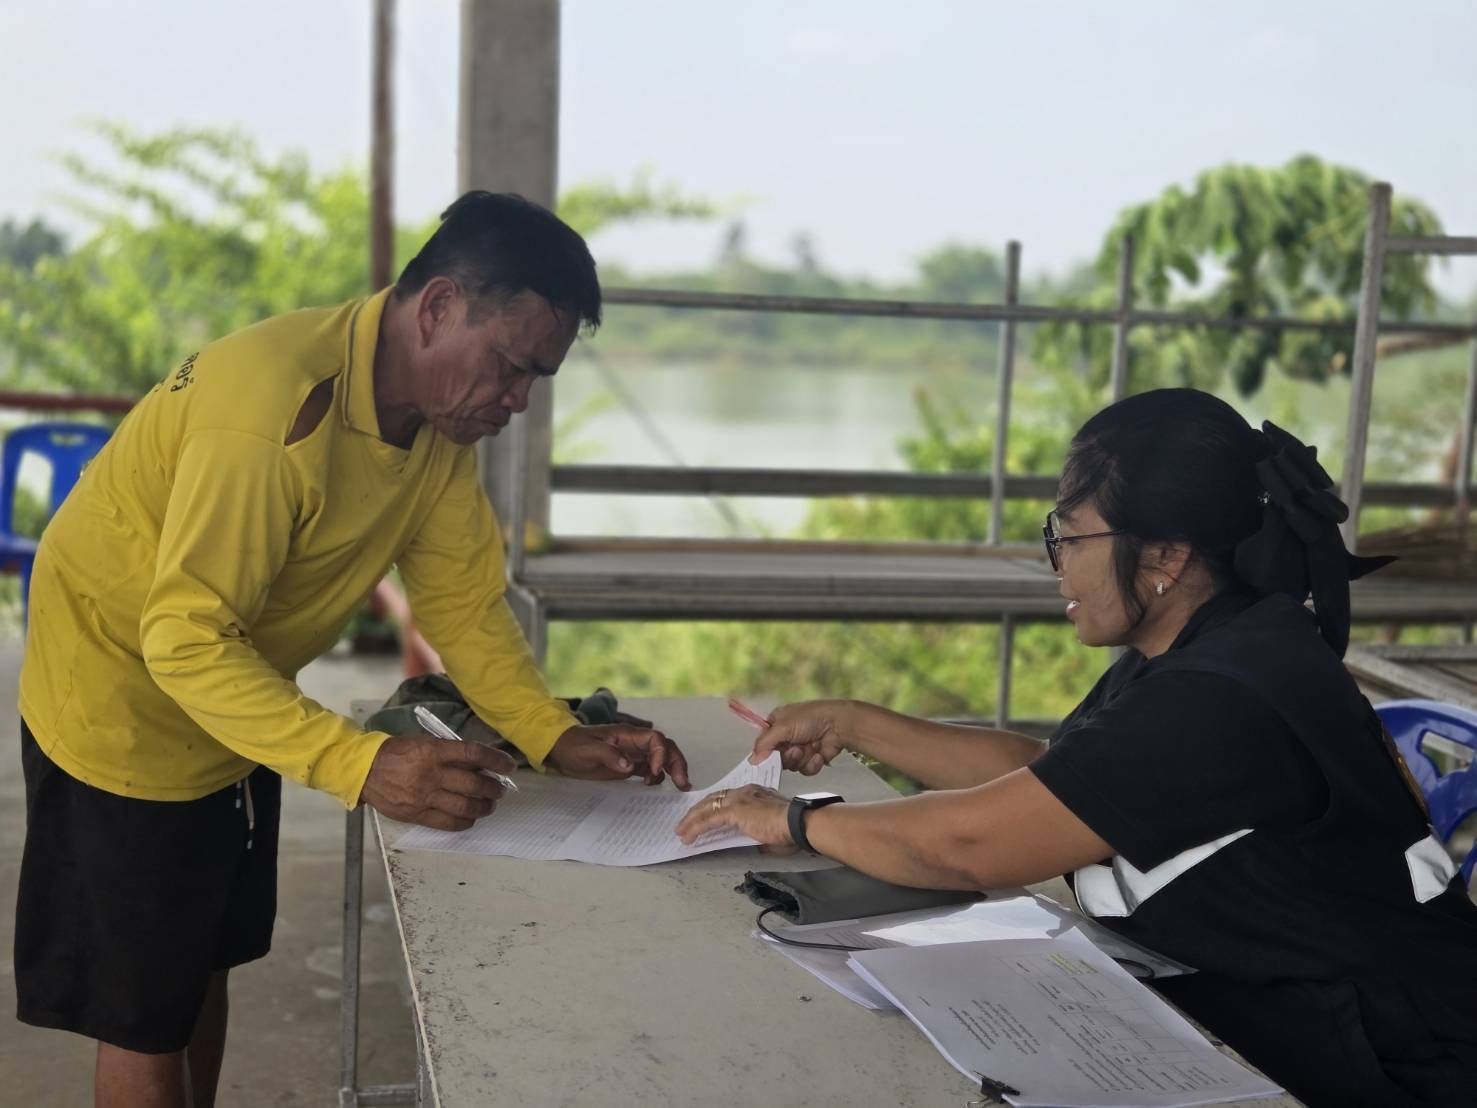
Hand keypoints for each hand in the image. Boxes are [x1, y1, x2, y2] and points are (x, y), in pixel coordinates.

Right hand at [360, 735, 515, 830]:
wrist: (366, 770)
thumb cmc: (398, 753)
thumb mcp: (424, 743)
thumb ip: (449, 752)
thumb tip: (479, 763)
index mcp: (434, 751)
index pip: (474, 754)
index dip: (496, 760)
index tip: (509, 766)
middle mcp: (432, 774)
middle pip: (474, 784)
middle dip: (494, 788)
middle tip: (500, 789)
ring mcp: (425, 796)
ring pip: (465, 806)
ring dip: (484, 807)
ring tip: (489, 805)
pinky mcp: (417, 814)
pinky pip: (448, 822)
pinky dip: (465, 821)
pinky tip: (471, 817)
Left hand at [547, 724, 691, 789]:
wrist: (561, 750)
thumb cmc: (573, 746)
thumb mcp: (588, 750)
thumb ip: (609, 755)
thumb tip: (629, 765)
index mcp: (626, 735)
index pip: (654, 739)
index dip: (660, 754)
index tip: (655, 771)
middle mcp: (634, 743)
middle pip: (664, 748)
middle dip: (676, 763)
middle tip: (683, 783)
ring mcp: (632, 754)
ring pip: (660, 759)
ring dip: (672, 770)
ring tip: (679, 786)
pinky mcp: (628, 765)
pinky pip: (649, 769)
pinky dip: (657, 776)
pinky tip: (654, 786)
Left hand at [676, 784, 791, 845]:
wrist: (797, 823)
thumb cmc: (791, 829)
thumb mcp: (771, 829)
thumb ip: (760, 833)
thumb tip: (756, 842)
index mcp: (753, 793)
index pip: (727, 798)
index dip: (712, 806)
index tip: (703, 815)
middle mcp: (743, 792)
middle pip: (712, 799)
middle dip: (697, 812)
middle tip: (685, 823)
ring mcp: (738, 800)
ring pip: (706, 808)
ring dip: (691, 821)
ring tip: (681, 832)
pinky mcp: (733, 811)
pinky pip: (708, 819)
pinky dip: (695, 828)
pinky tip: (687, 836)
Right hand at [748, 699, 852, 774]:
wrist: (840, 724)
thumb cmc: (810, 719)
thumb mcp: (782, 727)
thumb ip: (764, 744)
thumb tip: (751, 761)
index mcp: (777, 724)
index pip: (763, 743)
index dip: (765, 752)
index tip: (768, 758)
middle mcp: (787, 737)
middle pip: (776, 758)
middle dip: (787, 756)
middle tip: (795, 749)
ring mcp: (800, 749)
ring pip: (791, 766)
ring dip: (800, 759)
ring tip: (809, 748)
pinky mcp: (812, 759)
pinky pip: (805, 770)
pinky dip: (812, 763)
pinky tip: (819, 753)